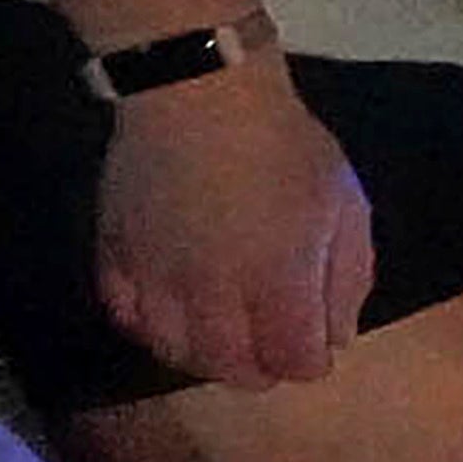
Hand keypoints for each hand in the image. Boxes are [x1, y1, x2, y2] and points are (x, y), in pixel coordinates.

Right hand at [94, 61, 373, 388]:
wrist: (198, 91)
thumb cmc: (284, 143)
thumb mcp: (345, 202)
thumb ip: (348, 277)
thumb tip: (335, 337)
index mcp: (278, 280)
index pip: (294, 362)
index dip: (309, 362)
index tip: (313, 345)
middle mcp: (214, 292)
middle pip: (232, 370)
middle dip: (259, 368)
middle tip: (268, 347)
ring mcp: (157, 276)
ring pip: (174, 351)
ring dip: (203, 354)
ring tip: (222, 334)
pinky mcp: (115, 255)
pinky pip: (125, 316)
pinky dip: (150, 326)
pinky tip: (172, 310)